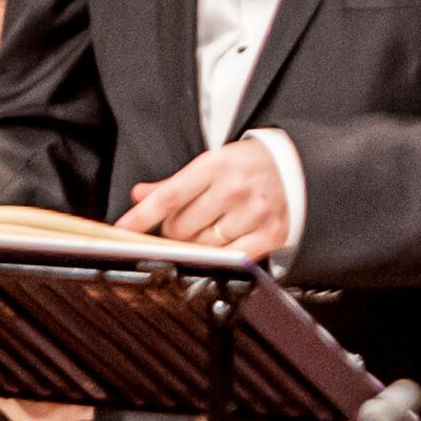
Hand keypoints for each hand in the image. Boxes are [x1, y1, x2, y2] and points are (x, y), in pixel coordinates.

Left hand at [124, 136, 291, 259]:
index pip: (170, 196)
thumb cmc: (248, 167)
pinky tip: (224, 242)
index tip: (123, 229)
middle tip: (186, 222)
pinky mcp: (270, 234)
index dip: (143, 216)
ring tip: (209, 228)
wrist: (296, 168)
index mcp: (217, 165)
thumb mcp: (212, 163)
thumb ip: (173, 183)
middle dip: (174, 231)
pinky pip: (230, 257)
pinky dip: (220, 255)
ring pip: (202, 245)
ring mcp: (254, 213)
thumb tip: (140, 195)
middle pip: (181, 227)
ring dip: (196, 244)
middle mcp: (235, 189)